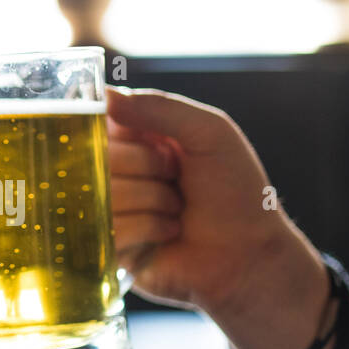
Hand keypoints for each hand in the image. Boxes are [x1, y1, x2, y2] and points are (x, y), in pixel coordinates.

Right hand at [105, 87, 330, 348]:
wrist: (250, 253)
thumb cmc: (236, 191)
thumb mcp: (210, 131)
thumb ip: (160, 106)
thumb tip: (106, 95)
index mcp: (135, 141)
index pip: (99, 121)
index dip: (129, 133)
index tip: (162, 145)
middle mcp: (116, 173)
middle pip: (98, 156)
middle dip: (148, 167)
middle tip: (177, 179)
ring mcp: (109, 212)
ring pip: (103, 193)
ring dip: (153, 201)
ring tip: (178, 210)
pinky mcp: (109, 249)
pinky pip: (109, 229)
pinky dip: (148, 229)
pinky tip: (169, 234)